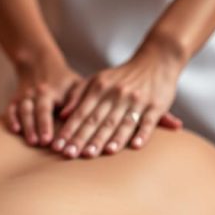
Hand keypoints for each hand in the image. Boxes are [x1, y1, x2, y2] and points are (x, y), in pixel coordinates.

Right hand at [5, 56, 82, 146]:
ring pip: (21, 111)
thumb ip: (75, 99)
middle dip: (34, 128)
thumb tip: (68, 116)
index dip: (45, 124)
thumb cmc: (64, 79)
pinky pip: (10, 109)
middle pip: (31, 111)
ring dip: (25, 126)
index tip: (48, 140)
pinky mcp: (15, 100)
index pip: (45, 109)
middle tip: (38, 144)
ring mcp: (24, 96)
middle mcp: (34, 94)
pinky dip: (11, 119)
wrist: (40, 62)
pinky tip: (15, 130)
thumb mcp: (75, 83)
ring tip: (30, 142)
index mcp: (50, 91)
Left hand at [52, 43, 183, 158]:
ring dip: (110, 139)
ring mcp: (137, 100)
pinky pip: (148, 122)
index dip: (69, 130)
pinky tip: (135, 146)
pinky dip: (142, 134)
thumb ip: (78, 95)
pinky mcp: (156, 106)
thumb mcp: (97, 79)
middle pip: (98, 120)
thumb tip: (63, 114)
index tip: (58, 146)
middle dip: (83, 138)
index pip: (82, 113)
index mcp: (100, 88)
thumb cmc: (122, 75)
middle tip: (71, 154)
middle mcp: (117, 94)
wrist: (156, 60)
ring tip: (99, 153)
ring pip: (121, 123)